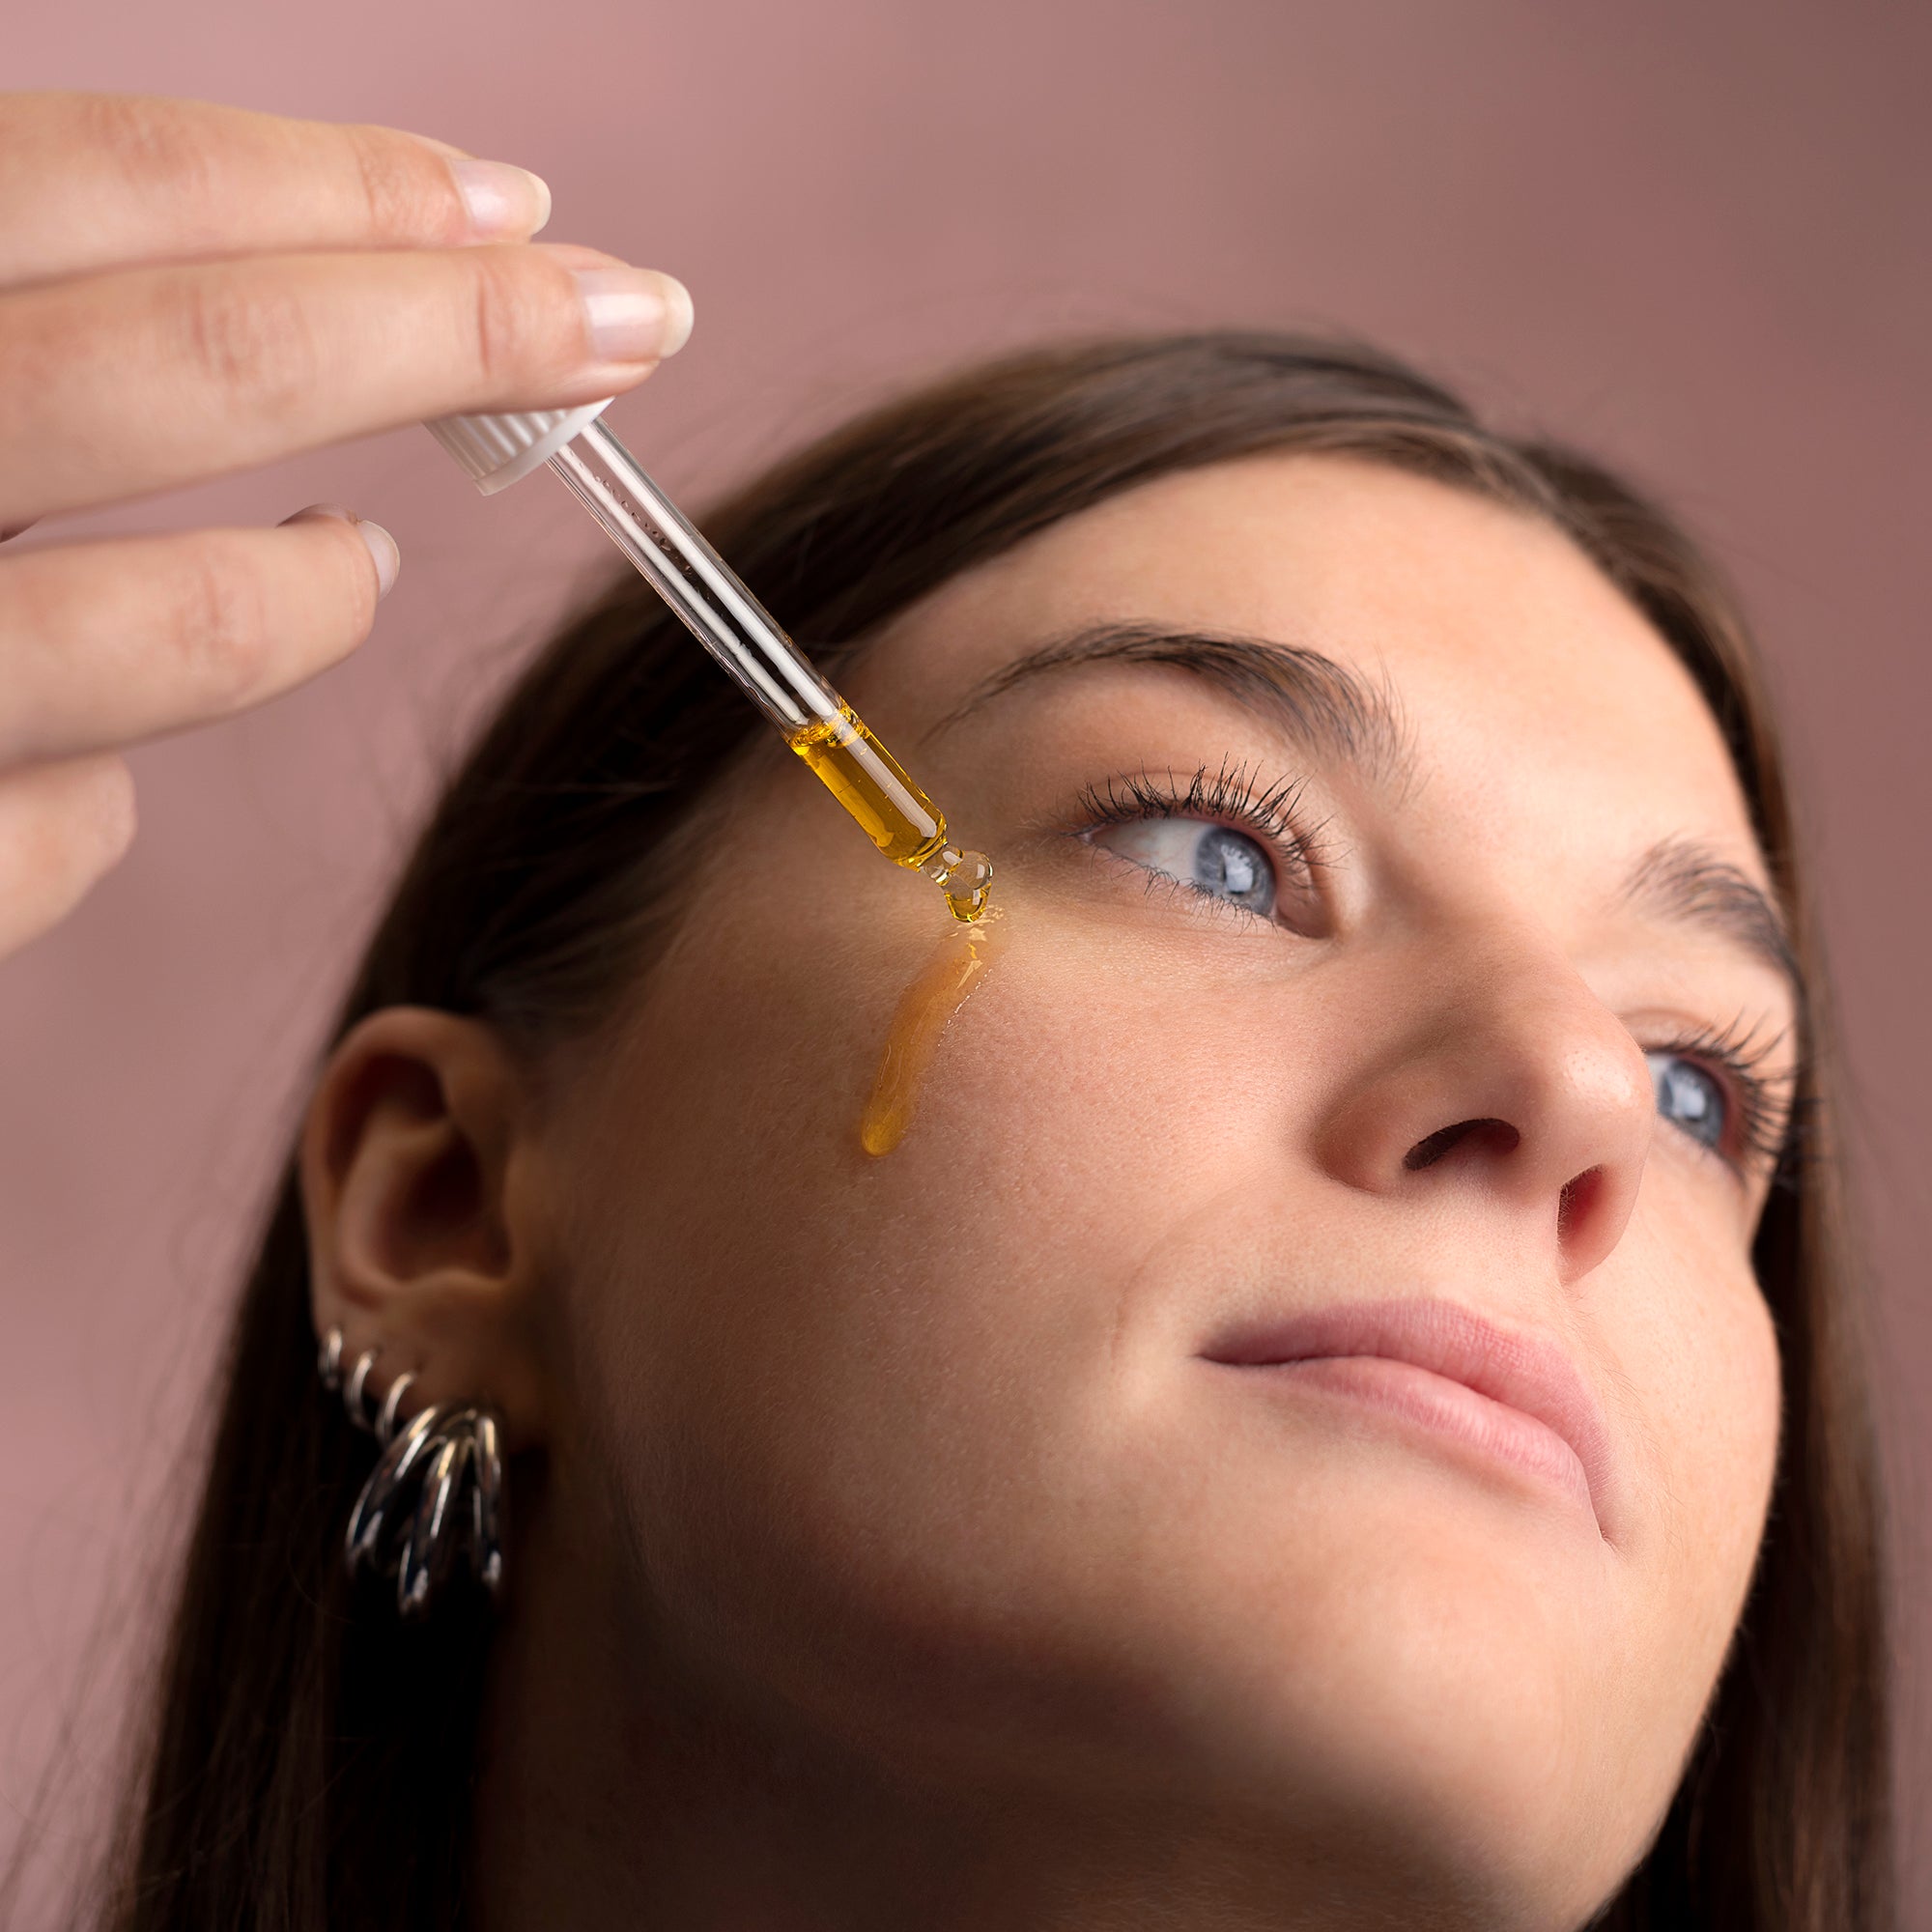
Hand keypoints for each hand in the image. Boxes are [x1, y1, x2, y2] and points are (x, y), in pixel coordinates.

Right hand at [0, 91, 693, 959]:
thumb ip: (3, 324)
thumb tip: (259, 262)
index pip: (98, 190)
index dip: (340, 190)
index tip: (526, 210)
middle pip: (196, 368)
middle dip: (453, 332)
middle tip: (632, 317)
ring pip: (171, 635)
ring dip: (302, 595)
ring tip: (350, 563)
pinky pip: (56, 836)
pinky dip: (91, 795)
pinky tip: (63, 757)